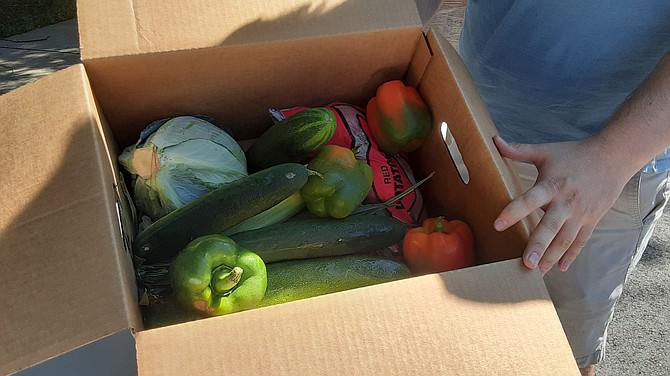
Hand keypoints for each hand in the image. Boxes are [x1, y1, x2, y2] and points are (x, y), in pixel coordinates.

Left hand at [492, 135, 630, 274]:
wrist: (613, 157)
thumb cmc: (575, 154)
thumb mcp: (546, 151)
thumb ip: (518, 150)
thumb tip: (494, 141)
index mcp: (551, 185)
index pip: (529, 200)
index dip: (513, 212)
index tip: (497, 225)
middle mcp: (566, 202)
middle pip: (551, 227)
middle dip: (538, 246)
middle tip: (525, 263)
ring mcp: (581, 213)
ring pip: (565, 239)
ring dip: (552, 257)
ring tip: (538, 272)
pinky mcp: (591, 220)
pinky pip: (580, 241)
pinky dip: (571, 256)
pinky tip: (561, 269)